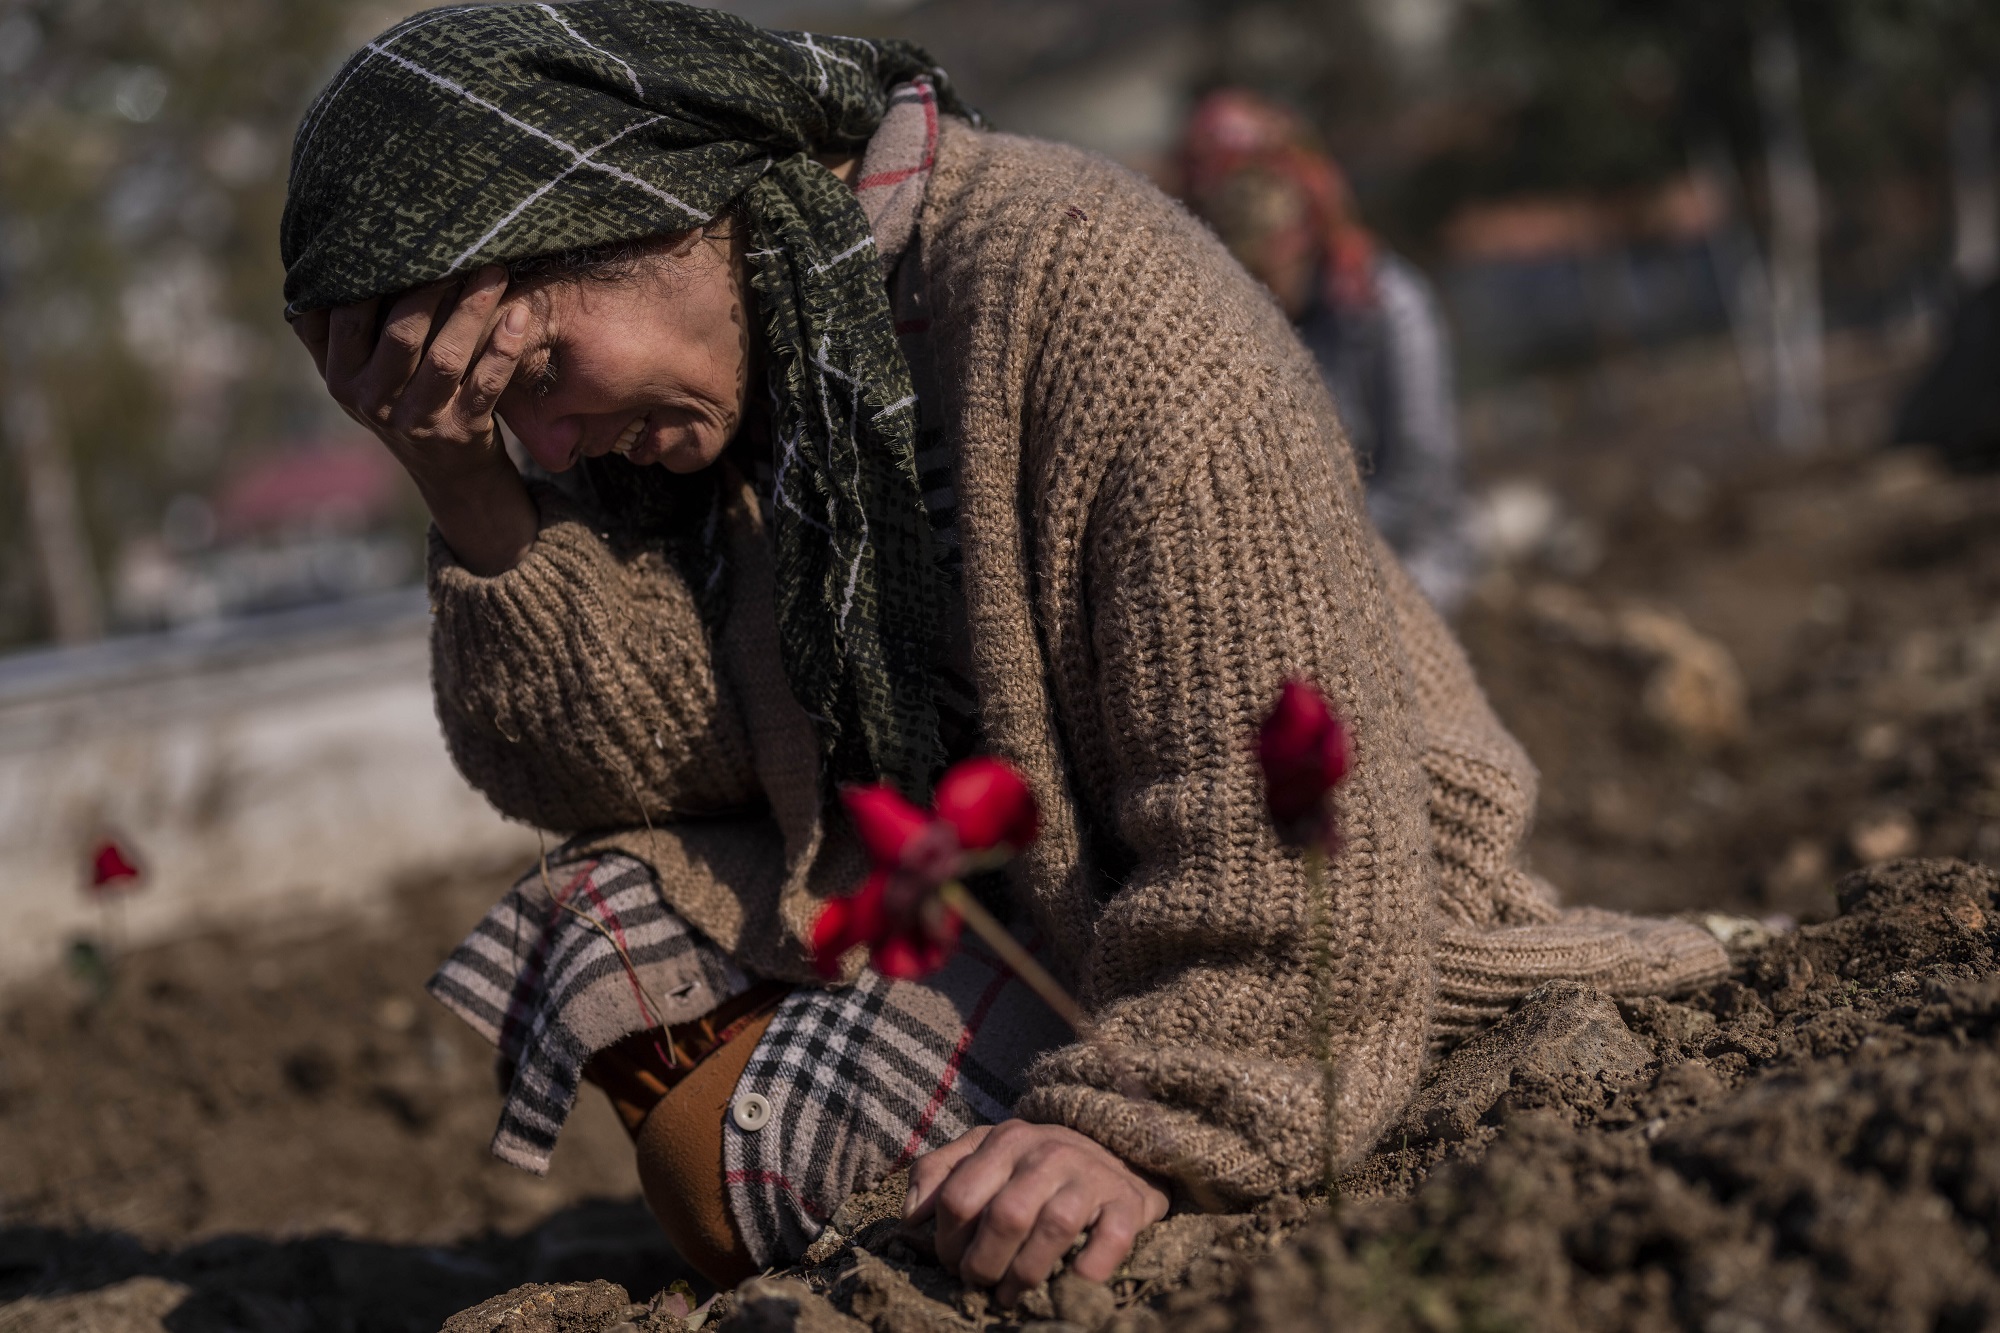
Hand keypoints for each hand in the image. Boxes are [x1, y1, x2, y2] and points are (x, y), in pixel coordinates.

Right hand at [292, 265, 535, 575]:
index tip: (400, 234)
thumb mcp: (357, 376)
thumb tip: (315, 259)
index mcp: (340, 378)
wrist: (450, 475)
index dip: (373, 275)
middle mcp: (373, 401)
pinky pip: (487, 385)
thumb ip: (334, 330)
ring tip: (494, 268)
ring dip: (472, 309)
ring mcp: (419, 420)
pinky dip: (504, 349)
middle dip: (431, 285)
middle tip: (459, 245)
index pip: (346, 317)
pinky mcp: (464, 432)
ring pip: (446, 357)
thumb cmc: (403, 402)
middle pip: (400, 334)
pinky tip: (518, 315)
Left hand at [905, 1121, 1168, 1307]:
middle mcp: (1048, 1153)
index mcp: (1006, 1141)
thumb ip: (938, 1172)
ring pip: (1053, 1228)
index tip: (953, 1263)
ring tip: (1011, 1296)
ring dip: (1025, 1275)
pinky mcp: (1127, 1204)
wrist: (1117, 1149)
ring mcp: (1090, 1177)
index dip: (947, 1242)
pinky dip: (1088, 1270)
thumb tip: (910, 1218)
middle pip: (1004, 1216)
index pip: (959, 1197)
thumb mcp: (984, 1152)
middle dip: (983, 1265)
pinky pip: (1110, 1241)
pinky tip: (1069, 1284)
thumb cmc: (1036, 1163)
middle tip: (979, 1284)